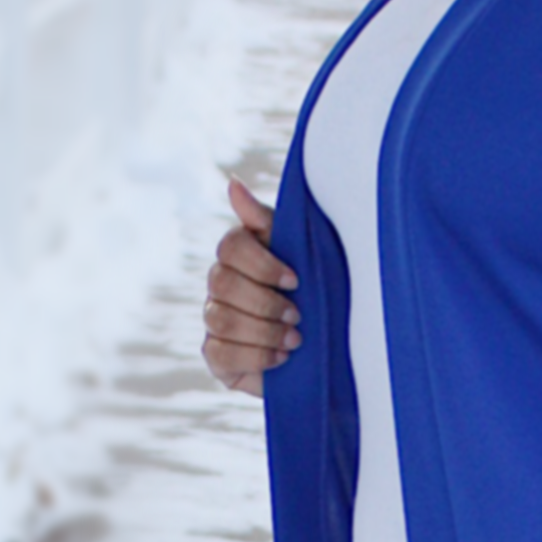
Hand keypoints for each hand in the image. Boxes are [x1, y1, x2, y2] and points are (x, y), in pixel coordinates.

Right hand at [202, 175, 298, 397]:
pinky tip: (281, 357)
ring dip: (264, 331)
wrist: (327, 344)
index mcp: (239, 254)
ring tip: (295, 339)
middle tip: (298, 313)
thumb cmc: (312, 289)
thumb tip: (232, 183)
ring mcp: (214, 320)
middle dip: (265, 302)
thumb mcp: (299, 250)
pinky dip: (256, 356)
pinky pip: (221, 354)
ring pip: (221, 320)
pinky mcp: (217, 356)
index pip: (231, 247)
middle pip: (222, 284)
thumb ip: (264, 219)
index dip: (262, 265)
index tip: (296, 280)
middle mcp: (220, 284)